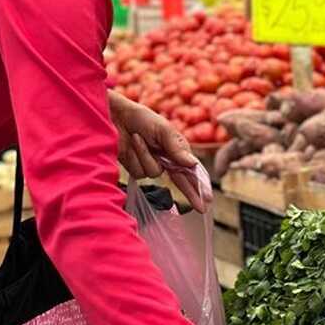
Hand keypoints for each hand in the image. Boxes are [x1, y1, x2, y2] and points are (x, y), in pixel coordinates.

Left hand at [107, 91, 206, 211]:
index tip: (208, 199)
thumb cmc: (141, 118)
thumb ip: (177, 148)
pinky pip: (139, 171)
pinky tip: (132, 143)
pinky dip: (136, 156)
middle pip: (181, 181)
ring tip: (138, 138)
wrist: (116, 117)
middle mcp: (165, 160)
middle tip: (202, 208)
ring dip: (145, 155)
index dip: (200, 184)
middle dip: (191, 193)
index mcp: (176, 149)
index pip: (191, 170)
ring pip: (154, 173)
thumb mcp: (163, 129)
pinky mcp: (135, 168)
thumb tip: (193, 164)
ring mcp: (150, 165)